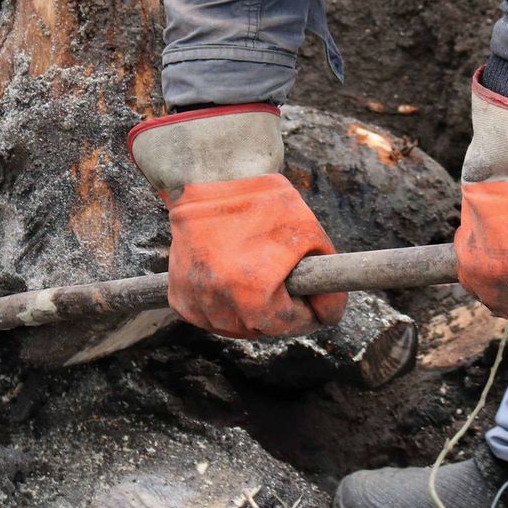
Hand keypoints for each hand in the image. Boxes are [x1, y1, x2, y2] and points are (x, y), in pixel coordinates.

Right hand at [129, 106, 346, 338]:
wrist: (215, 177)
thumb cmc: (268, 204)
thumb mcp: (311, 237)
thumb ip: (327, 283)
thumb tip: (329, 317)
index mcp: (253, 292)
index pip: (288, 325)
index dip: (308, 314)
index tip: (313, 301)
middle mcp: (219, 300)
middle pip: (260, 330)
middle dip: (279, 314)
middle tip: (288, 289)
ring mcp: (195, 297)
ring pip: (231, 327)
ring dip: (249, 314)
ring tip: (260, 284)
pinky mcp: (178, 293)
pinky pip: (204, 316)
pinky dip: (219, 308)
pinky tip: (231, 285)